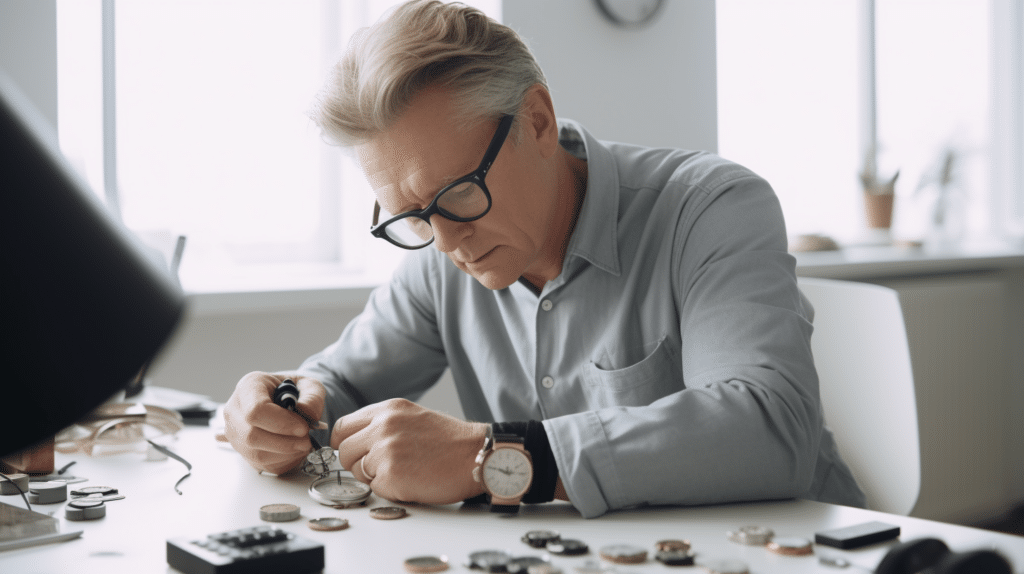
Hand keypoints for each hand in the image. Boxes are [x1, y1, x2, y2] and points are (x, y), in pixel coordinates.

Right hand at [223, 371, 324, 473]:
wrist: (288, 399)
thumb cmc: (295, 390)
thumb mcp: (310, 385)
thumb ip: (312, 398)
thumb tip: (306, 413)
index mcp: (249, 386)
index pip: (256, 410)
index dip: (281, 423)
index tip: (303, 427)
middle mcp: (235, 410)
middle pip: (252, 435)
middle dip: (285, 442)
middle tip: (307, 439)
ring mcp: (236, 433)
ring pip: (256, 453)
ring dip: (286, 453)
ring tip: (304, 443)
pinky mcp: (243, 451)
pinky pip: (263, 464)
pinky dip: (284, 460)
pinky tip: (295, 449)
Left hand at [331, 398, 488, 504]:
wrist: (476, 455)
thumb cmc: (450, 441)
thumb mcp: (412, 417)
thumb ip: (382, 424)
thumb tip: (356, 440)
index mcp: (387, 409)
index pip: (343, 427)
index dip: (346, 443)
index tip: (355, 452)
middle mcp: (383, 426)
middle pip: (345, 451)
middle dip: (358, 463)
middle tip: (383, 466)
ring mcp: (385, 450)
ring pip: (356, 470)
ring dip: (374, 476)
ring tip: (403, 471)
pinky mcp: (391, 475)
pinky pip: (374, 488)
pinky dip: (390, 489)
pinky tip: (411, 481)